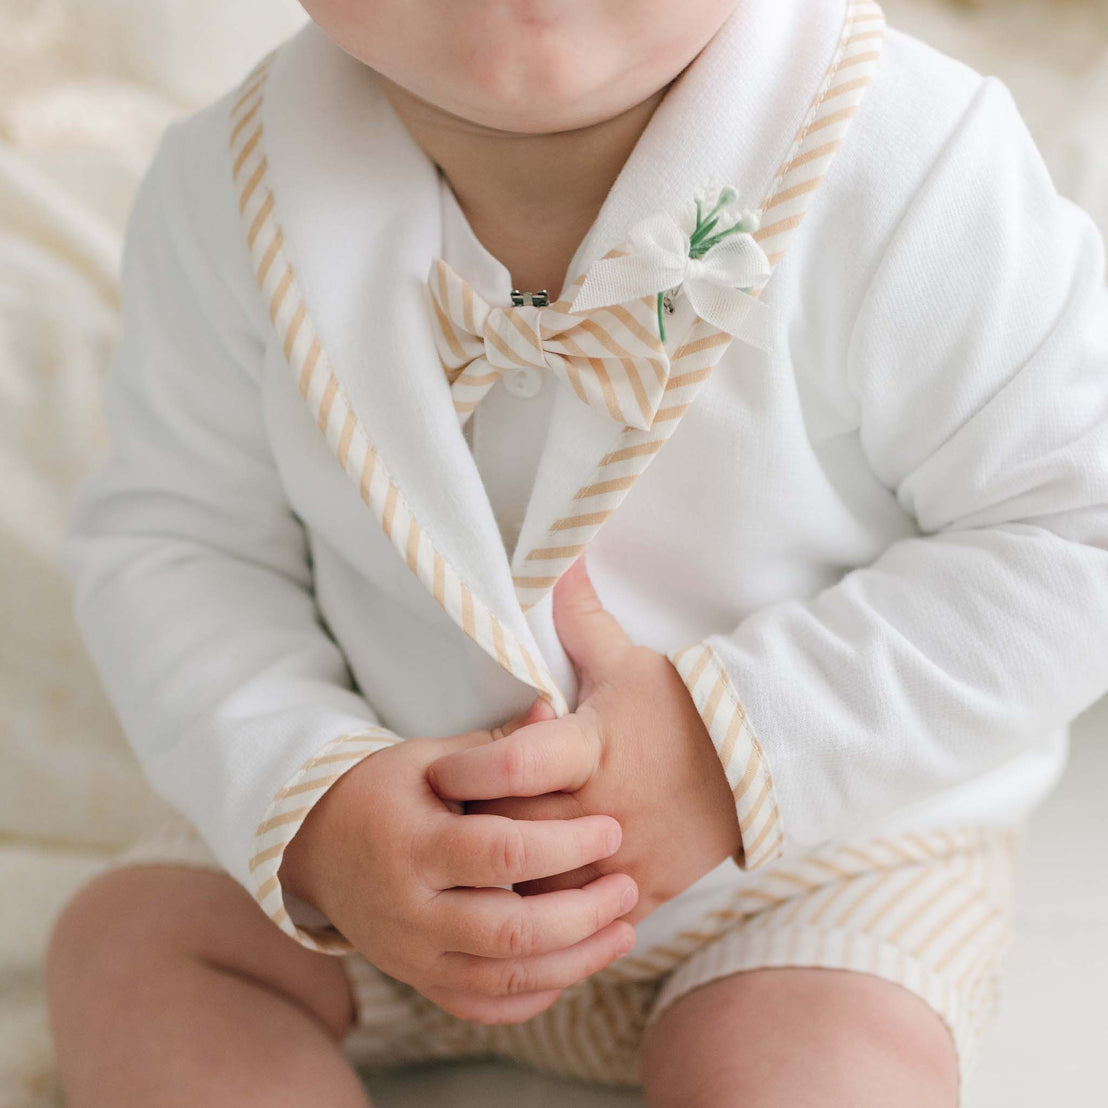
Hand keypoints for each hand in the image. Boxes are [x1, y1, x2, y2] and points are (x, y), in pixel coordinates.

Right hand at [278, 700, 639, 1023]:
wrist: (318, 847)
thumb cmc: (385, 790)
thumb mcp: (430, 758)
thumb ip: (493, 746)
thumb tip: (555, 709)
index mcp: (414, 845)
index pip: (502, 854)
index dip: (565, 845)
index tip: (611, 829)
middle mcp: (410, 909)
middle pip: (510, 931)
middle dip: (582, 915)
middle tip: (627, 887)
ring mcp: (412, 955)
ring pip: (503, 979)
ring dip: (574, 963)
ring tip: (623, 933)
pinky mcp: (418, 979)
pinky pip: (482, 1007)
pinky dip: (532, 998)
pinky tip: (572, 971)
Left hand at [427, 555, 740, 925]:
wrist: (755, 761)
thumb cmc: (680, 708)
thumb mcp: (627, 660)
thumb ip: (581, 617)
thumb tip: (557, 557)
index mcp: (590, 748)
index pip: (512, 764)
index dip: (467, 769)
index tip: (439, 769)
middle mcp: (601, 808)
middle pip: (512, 831)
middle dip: (475, 826)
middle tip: (446, 819)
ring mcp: (622, 857)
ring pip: (537, 887)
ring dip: (507, 876)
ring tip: (479, 862)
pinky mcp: (642, 892)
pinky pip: (579, 918)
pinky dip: (551, 912)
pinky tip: (529, 895)